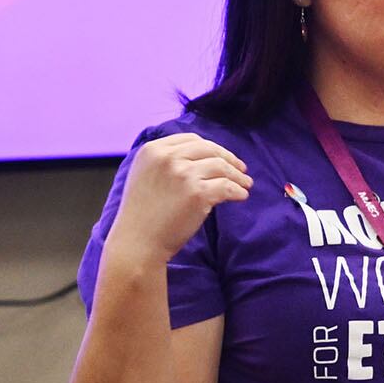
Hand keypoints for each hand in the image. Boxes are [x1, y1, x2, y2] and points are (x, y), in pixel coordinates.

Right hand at [104, 132, 251, 269]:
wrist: (137, 243)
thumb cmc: (141, 215)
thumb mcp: (144, 175)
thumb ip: (164, 161)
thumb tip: (200, 157)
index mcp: (153, 150)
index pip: (191, 139)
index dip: (211, 148)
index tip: (222, 157)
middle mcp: (168, 157)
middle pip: (209, 149)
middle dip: (229, 158)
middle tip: (241, 169)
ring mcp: (184, 174)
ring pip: (221, 167)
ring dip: (237, 176)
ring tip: (245, 184)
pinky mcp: (198, 194)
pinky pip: (227, 187)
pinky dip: (238, 191)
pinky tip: (241, 196)